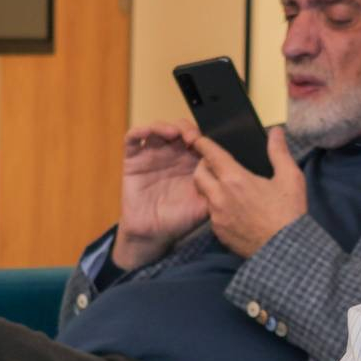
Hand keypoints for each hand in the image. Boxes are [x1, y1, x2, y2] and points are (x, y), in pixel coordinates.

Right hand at [113, 119, 208, 269]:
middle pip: (179, 130)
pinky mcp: (133, 160)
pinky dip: (138, 131)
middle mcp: (173, 155)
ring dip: (165, 126)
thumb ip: (217, 188)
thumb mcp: (206, 203)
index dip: (202, 137)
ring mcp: (153, 156)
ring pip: (158, 129)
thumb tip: (228, 172)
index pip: (198, 140)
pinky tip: (146, 133)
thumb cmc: (181, 219)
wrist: (154, 234)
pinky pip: (132, 140)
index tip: (204, 143)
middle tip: (191, 137)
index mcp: (191, 162)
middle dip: (186, 129)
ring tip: (172, 134)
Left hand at [191, 127, 306, 258]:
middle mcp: (220, 196)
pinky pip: (212, 214)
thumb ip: (279, 152)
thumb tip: (275, 132)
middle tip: (215, 164)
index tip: (200, 139)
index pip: (211, 154)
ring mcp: (216, 216)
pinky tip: (233, 209)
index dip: (204, 144)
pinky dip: (217, 207)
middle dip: (203, 165)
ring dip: (210, 187)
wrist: (285, 250)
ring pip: (204, 195)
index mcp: (235, 179)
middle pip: (198, 174)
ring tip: (225, 186)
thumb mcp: (290, 178)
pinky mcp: (218, 232)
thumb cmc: (289, 213)